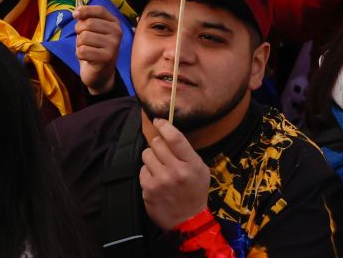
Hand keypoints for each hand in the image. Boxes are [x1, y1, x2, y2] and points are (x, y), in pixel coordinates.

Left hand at [73, 3, 120, 94]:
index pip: (99, 10)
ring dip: (79, 44)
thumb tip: (77, 13)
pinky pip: (82, 51)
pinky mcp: (107, 58)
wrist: (100, 73)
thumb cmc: (94, 48)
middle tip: (82, 39)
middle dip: (79, 31)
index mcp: (114, 23)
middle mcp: (117, 32)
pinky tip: (86, 58)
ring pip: (84, 37)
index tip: (75, 14)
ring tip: (86, 49)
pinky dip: (79, 54)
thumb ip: (86, 19)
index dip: (85, 10)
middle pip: (89, 23)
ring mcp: (113, 45)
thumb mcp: (91, 31)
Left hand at [140, 118, 211, 232]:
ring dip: (151, 158)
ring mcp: (160, 181)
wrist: (188, 221)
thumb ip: (187, 152)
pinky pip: (142, 170)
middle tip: (163, 153)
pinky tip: (156, 181)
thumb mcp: (201, 170)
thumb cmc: (195, 192)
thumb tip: (168, 132)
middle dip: (158, 144)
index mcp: (191, 165)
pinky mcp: (148, 190)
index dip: (164, 125)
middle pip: (156, 142)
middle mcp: (175, 171)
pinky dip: (147, 173)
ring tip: (160, 168)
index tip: (158, 120)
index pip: (175, 138)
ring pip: (146, 154)